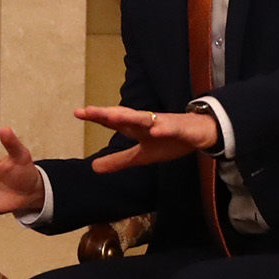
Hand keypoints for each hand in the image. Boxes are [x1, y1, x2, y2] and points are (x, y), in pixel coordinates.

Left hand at [76, 105, 216, 173]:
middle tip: (89, 110)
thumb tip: (93, 168)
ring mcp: (163, 124)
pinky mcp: (180, 129)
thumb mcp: (141, 156)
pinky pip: (171, 129)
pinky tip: (155, 130)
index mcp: (136, 127)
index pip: (113, 121)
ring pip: (145, 119)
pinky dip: (163, 128)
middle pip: (124, 116)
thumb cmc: (169, 141)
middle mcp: (147, 122)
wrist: (200, 134)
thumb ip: (118, 160)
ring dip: (129, 117)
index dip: (97, 116)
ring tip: (112, 116)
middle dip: (107, 113)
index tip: (78, 113)